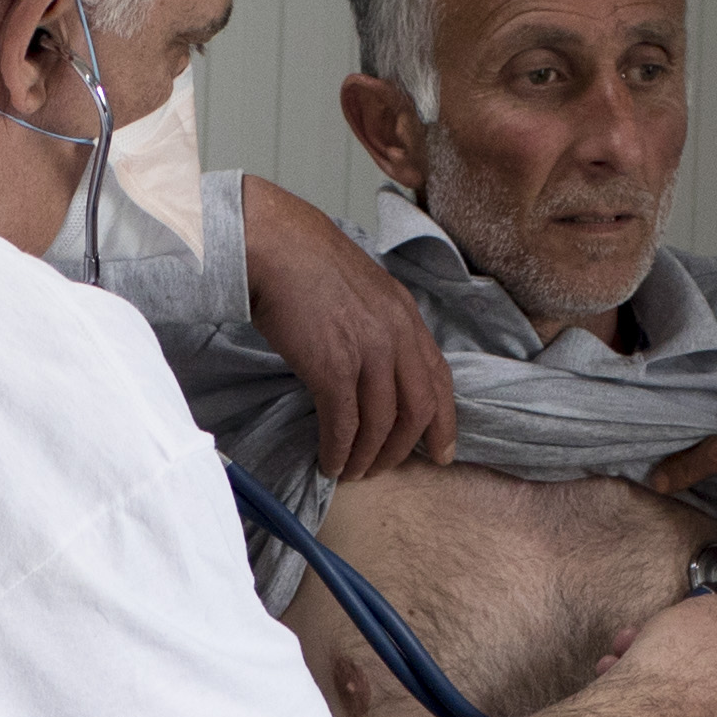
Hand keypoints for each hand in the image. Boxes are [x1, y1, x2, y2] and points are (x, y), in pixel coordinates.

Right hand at [240, 177, 458, 476]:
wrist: (273, 245)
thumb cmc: (305, 262)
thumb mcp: (362, 289)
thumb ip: (378, 325)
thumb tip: (374, 367)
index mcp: (406, 314)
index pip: (439, 379)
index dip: (443, 423)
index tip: (440, 453)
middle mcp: (395, 334)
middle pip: (417, 409)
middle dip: (401, 448)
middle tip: (383, 469)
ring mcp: (367, 351)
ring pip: (381, 423)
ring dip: (367, 456)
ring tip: (353, 471)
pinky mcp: (332, 367)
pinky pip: (343, 423)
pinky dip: (339, 450)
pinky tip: (330, 462)